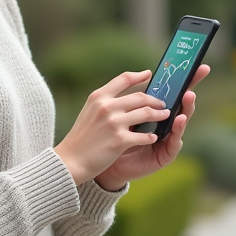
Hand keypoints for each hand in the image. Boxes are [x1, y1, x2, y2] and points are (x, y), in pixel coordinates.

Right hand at [55, 71, 169, 185]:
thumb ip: (106, 101)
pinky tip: (154, 137)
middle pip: (140, 97)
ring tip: (164, 116)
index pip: (124, 79)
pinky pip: (144, 136)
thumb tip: (126, 95)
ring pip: (146, 113)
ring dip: (159, 115)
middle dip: (155, 100)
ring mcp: (113, 123)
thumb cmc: (81, 137)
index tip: (149, 74)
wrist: (71, 160)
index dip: (139, 76)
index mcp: (99, 97)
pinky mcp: (119, 140)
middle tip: (162, 104)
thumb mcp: (89, 111)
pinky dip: (151, 136)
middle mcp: (106, 107)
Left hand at [93, 64, 210, 190]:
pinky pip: (174, 142)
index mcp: (157, 112)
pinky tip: (178, 121)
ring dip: (185, 109)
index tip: (197, 66)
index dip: (186, 81)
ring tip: (188, 97)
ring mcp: (167, 140)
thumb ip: (136, 99)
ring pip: (181, 122)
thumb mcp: (126, 114)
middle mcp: (166, 125)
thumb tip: (145, 73)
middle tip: (192, 82)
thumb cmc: (116, 137)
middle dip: (189, 93)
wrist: (107, 164)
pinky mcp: (165, 155)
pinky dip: (177, 131)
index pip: (174, 94)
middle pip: (181, 106)